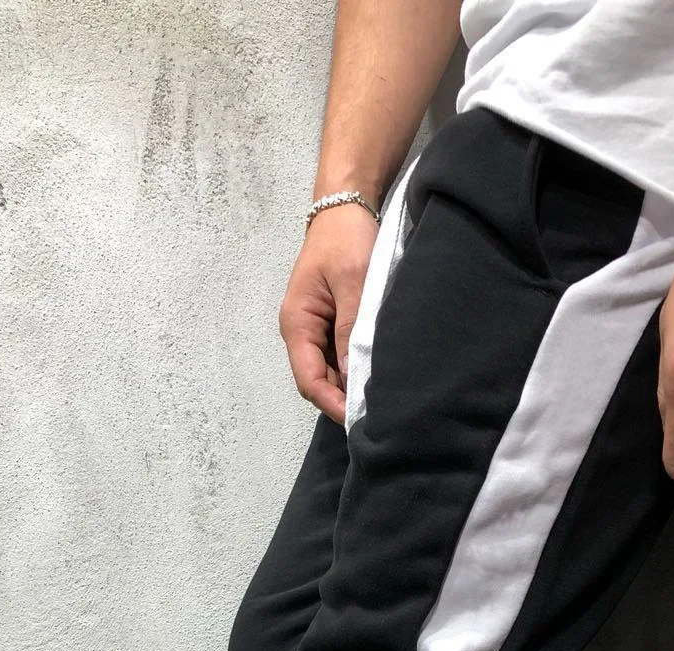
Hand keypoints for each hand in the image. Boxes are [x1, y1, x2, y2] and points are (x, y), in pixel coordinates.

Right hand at [278, 204, 379, 425]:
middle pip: (317, 381)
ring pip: (328, 372)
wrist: (345, 207)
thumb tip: (351, 377)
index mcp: (297, 323)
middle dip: (341, 400)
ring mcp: (314, 329)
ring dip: (348, 387)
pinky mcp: (328, 324)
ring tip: (376, 401)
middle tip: (375, 417)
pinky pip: (337, 357)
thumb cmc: (346, 240)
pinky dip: (352, 370)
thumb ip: (350, 329)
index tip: (359, 419)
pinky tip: (373, 376)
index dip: (332, 403)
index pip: (309, 379)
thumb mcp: (352, 282)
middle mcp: (300, 331)